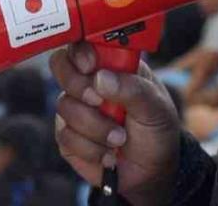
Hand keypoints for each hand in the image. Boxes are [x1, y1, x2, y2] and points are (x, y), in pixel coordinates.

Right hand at [50, 42, 180, 205]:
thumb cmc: (156, 132)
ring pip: (64, 105)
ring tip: (119, 139)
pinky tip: (108, 154)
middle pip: (61, 65)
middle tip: (99, 101)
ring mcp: (75, 106)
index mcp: (112, 65)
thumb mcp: (156, 108)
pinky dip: (90, 148)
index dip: (81, 51)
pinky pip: (65, 135)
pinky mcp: (67, 134)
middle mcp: (89, 81)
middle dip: (78, 86)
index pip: (85, 43)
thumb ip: (132, 89)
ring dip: (95, 127)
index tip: (90, 66)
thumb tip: (100, 78)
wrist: (150, 174)